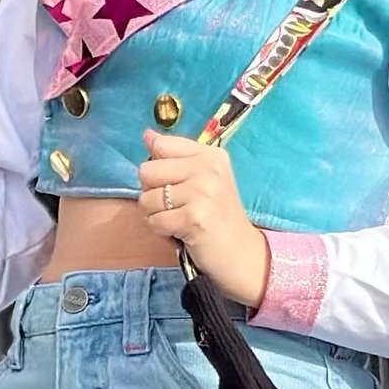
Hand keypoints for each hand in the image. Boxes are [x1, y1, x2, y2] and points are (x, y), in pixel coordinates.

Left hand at [139, 129, 270, 308]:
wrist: (241, 253)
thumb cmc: (218, 217)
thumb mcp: (204, 179)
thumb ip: (174, 156)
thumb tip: (147, 135)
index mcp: (210, 155)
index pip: (161, 146)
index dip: (157, 169)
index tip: (175, 184)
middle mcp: (208, 169)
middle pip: (148, 171)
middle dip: (152, 194)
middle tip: (176, 206)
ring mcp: (203, 193)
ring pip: (147, 199)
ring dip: (156, 215)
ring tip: (179, 220)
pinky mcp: (194, 218)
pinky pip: (154, 221)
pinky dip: (162, 231)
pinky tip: (180, 233)